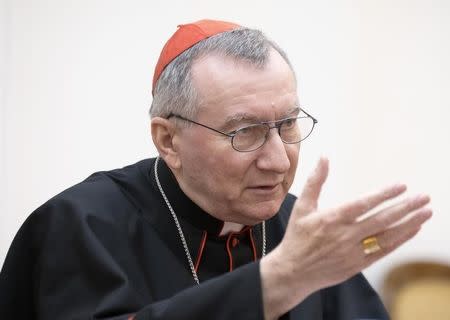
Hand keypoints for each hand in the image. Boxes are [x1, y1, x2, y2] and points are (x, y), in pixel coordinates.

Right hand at [260, 158, 431, 319]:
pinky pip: (383, 251)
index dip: (384, 194)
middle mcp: (345, 235)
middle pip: (381, 219)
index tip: (402, 186)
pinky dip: (400, 240)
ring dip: (409, 223)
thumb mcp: (302, 207)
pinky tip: (412, 229)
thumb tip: (324, 157)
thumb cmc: (297, 236)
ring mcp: (353, 251)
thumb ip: (315, 181)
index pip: (363, 204)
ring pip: (387, 236)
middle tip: (424, 197)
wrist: (294, 271)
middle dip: (405, 207)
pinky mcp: (357, 264)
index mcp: (331, 218)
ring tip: (426, 212)